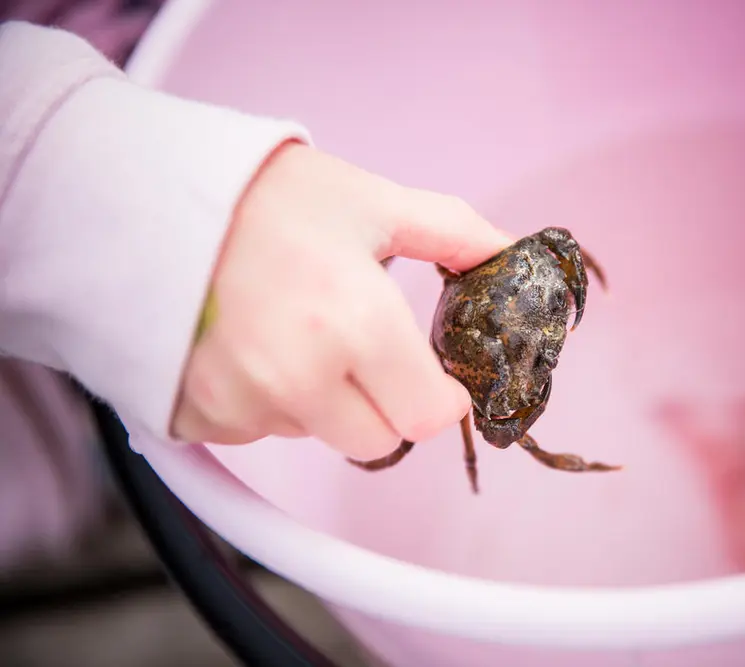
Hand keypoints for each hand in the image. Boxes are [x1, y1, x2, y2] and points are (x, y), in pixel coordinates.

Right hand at [169, 141, 510, 459]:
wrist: (144, 195)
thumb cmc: (265, 196)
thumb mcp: (372, 202)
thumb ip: (456, 234)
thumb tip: (513, 256)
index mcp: (355, 323)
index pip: (429, 417)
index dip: (440, 396)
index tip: (432, 370)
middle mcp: (298, 378)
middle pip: (380, 441)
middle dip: (386, 403)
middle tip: (359, 343)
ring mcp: (241, 405)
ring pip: (317, 435)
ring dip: (321, 399)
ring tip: (291, 328)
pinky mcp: (197, 417)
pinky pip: (259, 432)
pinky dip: (266, 401)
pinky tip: (249, 345)